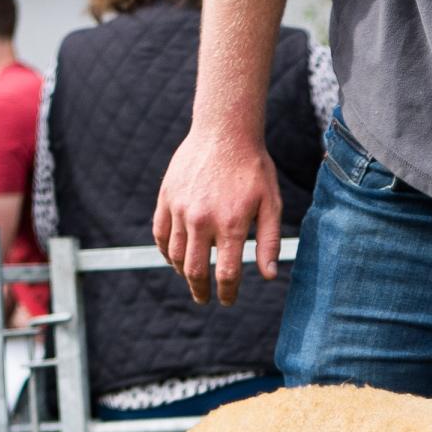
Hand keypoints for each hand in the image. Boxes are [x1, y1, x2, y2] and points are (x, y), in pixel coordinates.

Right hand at [154, 127, 281, 305]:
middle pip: (195, 270)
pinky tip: (175, 257)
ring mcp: (180, 208)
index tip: (227, 300)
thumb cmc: (254, 168)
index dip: (227, 293)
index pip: (226, 273)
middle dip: (201, 290)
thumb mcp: (271, 204)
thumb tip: (269, 276)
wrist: (225, 131)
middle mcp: (202, 219)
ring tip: (192, 277)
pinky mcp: (167, 197)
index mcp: (231, 224)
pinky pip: (160, 233)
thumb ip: (269, 242)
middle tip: (205, 298)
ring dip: (183, 272)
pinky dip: (166, 251)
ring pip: (175, 254)